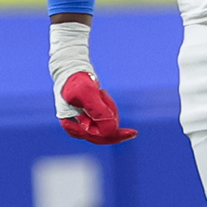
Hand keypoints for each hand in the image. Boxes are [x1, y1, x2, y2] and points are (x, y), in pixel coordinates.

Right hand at [50, 20, 136, 143]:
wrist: (72, 70)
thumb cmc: (77, 80)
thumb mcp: (87, 93)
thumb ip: (98, 111)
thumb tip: (111, 129)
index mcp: (72, 126)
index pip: (97, 136)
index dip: (114, 133)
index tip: (133, 132)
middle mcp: (77, 128)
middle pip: (103, 135)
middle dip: (115, 124)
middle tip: (134, 132)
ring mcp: (83, 123)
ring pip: (106, 125)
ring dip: (110, 109)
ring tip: (101, 92)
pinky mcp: (90, 117)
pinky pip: (106, 118)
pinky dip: (109, 107)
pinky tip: (101, 93)